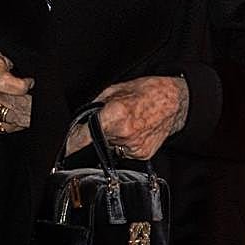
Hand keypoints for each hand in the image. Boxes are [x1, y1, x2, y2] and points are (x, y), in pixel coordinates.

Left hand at [66, 76, 188, 158]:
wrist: (176, 101)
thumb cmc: (148, 91)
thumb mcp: (115, 90)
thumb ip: (95, 106)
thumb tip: (82, 120)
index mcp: (115, 115)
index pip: (84, 137)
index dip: (73, 142)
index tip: (68, 145)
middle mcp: (124, 134)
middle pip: (97, 142)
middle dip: (97, 133)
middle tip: (110, 120)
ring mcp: (134, 147)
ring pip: (111, 148)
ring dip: (112, 139)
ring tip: (127, 122)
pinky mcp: (142, 154)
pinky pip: (124, 152)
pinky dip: (125, 143)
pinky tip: (135, 130)